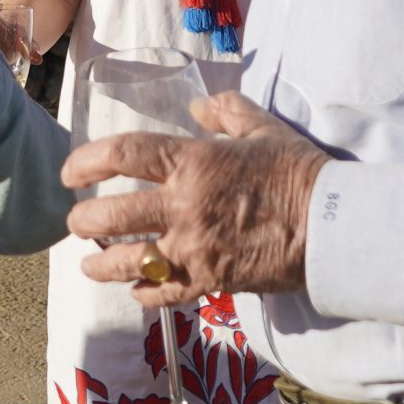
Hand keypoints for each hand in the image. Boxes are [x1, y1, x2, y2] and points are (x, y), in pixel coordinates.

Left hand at [62, 91, 330, 302]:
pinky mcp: (211, 282)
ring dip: (102, 264)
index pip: (124, 154)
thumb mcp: (262, 127)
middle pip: (113, 215)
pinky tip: (134, 291)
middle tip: (76, 220)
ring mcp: (195, 249)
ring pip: (131, 261)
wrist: (333, 225)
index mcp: (193, 163)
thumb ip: (226, 112)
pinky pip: (166, 294)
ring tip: (88, 263)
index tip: (71, 171)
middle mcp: (184, 207)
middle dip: (85, 219)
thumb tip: (198, 109)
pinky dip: (145, 294)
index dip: (88, 161)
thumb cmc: (298, 171)